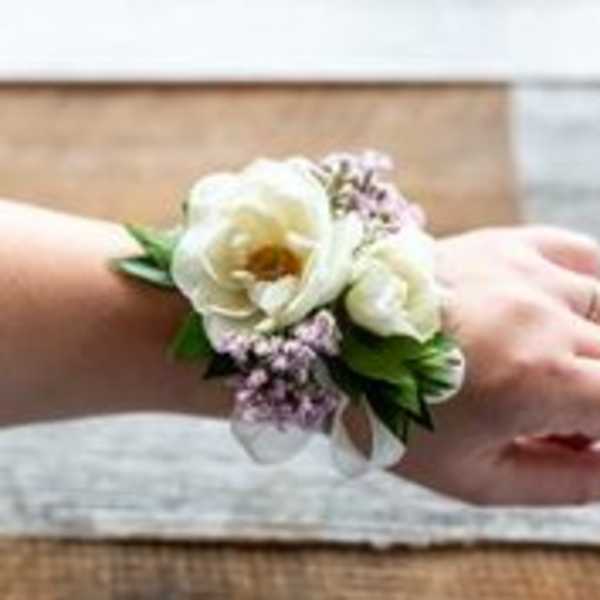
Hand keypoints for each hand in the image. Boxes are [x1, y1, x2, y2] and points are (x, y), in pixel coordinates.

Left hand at [394, 225, 599, 504]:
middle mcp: (546, 318)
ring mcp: (526, 274)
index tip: (581, 441)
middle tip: (558, 420)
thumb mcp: (472, 476)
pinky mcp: (504, 246)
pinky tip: (568, 316)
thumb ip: (562, 483)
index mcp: (543, 381)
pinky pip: (580, 256)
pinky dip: (591, 288)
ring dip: (593, 351)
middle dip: (596, 398)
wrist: (334, 341)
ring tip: (551, 373)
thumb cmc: (392, 414)